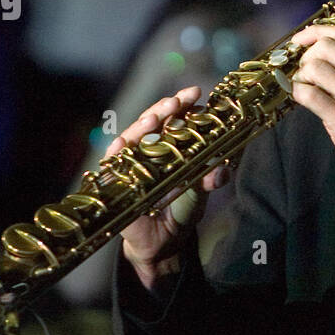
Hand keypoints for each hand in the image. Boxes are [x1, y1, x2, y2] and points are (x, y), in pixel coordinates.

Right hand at [107, 86, 230, 289]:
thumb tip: (221, 169)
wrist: (166, 241)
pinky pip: (113, 164)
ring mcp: (130, 163)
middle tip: (176, 102)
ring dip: (141, 127)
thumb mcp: (202, 189)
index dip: (182, 104)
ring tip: (153, 119)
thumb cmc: (182, 207)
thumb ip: (213, 176)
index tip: (194, 94)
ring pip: (132, 137)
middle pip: (152, 121)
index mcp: (169, 144)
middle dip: (163, 109)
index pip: (174, 117)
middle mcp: (148, 148)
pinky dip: (116, 153)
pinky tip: (121, 144)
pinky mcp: (116, 181)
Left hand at [289, 25, 334, 217]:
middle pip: (324, 47)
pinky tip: (301, 99)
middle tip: (303, 71)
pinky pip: (308, 94)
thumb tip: (320, 58)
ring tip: (304, 87)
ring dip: (300, 76)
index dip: (315, 33)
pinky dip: (297, 92)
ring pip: (314, 67)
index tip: (300, 40)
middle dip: (306, 56)